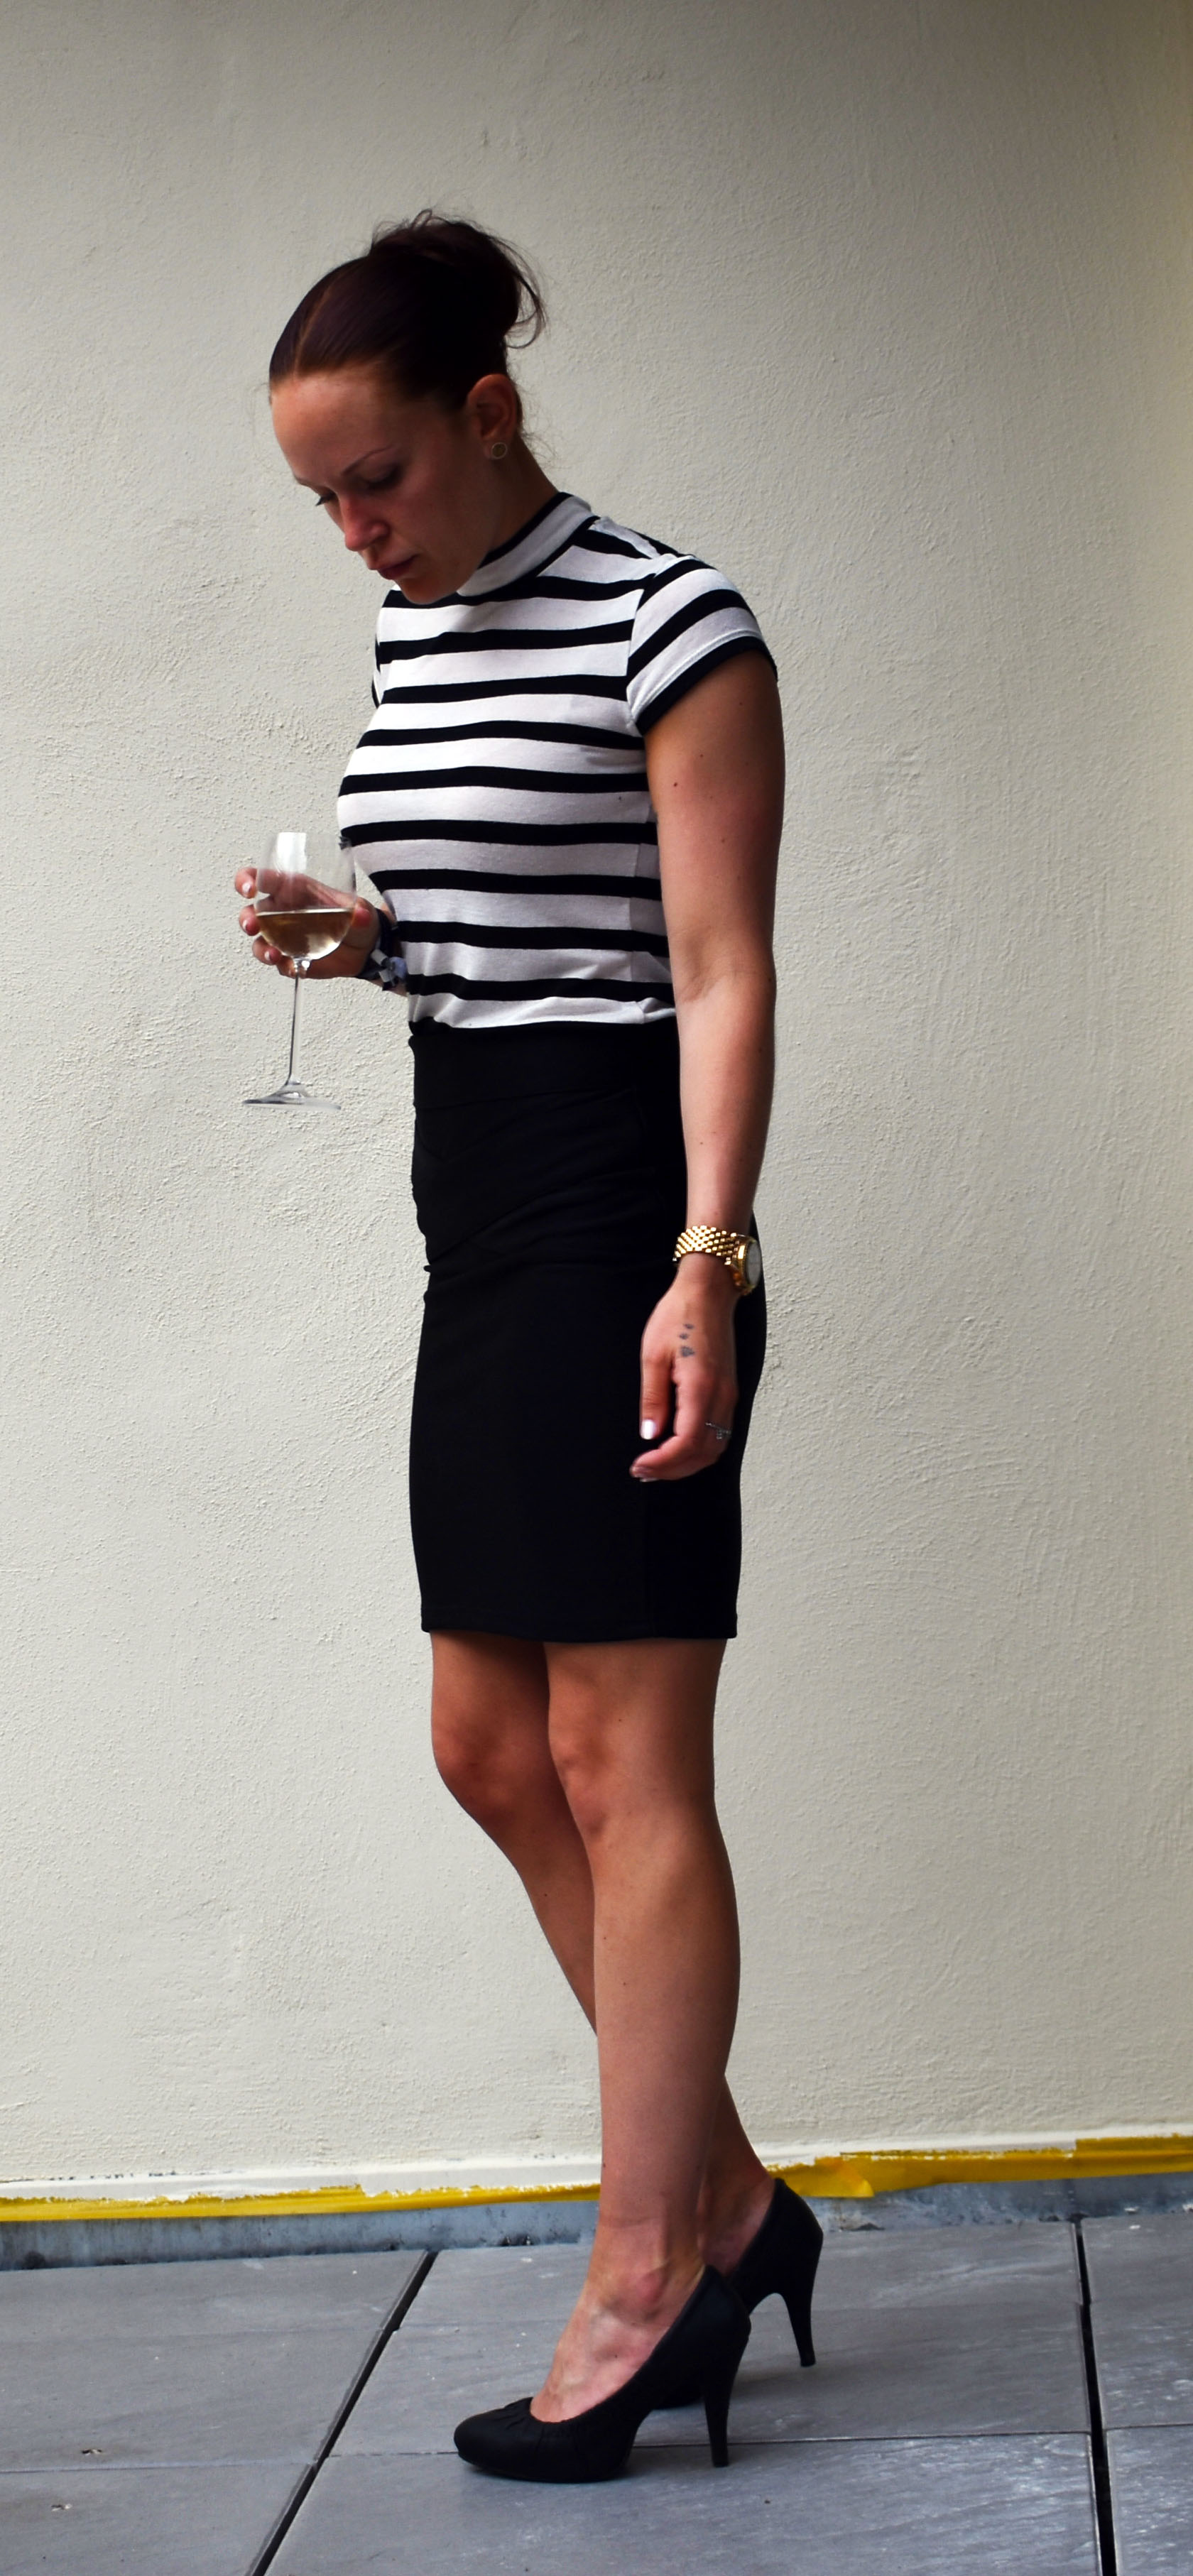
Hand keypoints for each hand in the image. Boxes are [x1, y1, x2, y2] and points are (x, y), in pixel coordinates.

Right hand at [234, 869, 377, 977]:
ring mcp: (283, 937)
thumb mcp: (359, 907)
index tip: (249, 888)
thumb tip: (360, 915)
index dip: (248, 880)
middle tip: (253, 925)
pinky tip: (293, 967)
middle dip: (247, 919)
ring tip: (274, 955)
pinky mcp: (291, 957)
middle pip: (252, 913)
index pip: (263, 879)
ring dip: (261, 949)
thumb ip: (359, 910)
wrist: (365, 949)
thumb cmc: (354, 918)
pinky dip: (284, 966)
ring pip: (260, 942)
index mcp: (293, 890)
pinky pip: (280, 963)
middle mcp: (282, 912)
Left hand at [631, 1257, 738, 1480]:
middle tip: (643, 1471)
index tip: (640, 1465)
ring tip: (658, 1464)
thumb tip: (650, 1434)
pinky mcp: (729, 1391)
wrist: (708, 1291)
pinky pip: (721, 1433)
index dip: (663, 1463)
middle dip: (673, 1469)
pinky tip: (678, 1446)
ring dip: (688, 1463)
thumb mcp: (652, 1355)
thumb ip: (653, 1399)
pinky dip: (700, 1449)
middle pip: (704, 1453)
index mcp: (701, 1387)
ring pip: (716, 1447)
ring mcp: (729, 1395)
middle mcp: (722, 1396)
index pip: (687, 1443)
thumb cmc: (679, 1315)